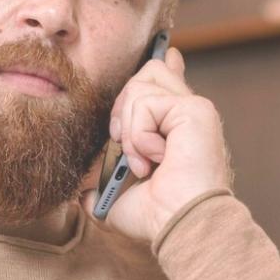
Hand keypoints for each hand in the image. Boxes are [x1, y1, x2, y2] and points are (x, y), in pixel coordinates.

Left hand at [85, 47, 231, 242]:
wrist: (179, 224)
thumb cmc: (158, 218)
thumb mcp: (119, 199)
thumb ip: (102, 189)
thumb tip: (84, 197)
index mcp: (178, 126)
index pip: (171, 80)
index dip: (167, 64)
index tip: (172, 55)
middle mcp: (189, 113)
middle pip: (147, 72)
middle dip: (123, 108)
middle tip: (128, 149)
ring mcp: (194, 108)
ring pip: (141, 85)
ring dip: (130, 126)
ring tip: (144, 160)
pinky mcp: (195, 110)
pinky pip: (146, 102)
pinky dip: (140, 133)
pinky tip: (155, 157)